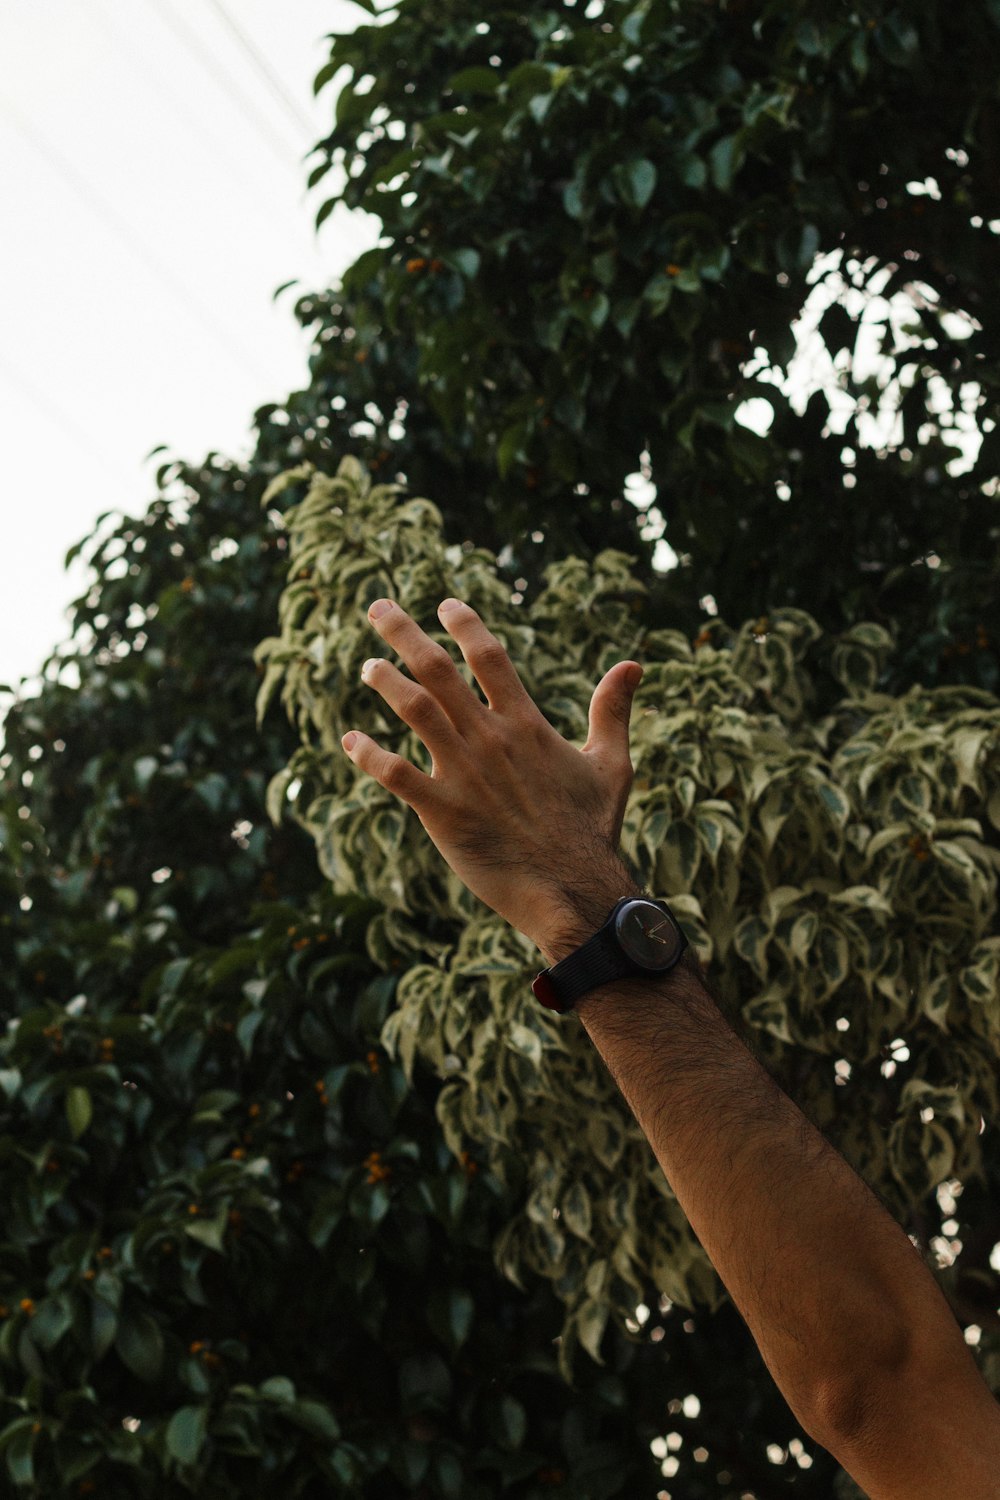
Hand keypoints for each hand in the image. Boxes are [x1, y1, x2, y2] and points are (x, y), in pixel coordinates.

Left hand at [342, 596, 644, 952]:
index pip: (489, 657)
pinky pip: (394, 774)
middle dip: (404, 633)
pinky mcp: (442, 812)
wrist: (573, 888)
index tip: (445, 605)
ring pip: (414, 710)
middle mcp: (490, 739)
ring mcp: (463, 774)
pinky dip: (368, 754)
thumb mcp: (613, 763)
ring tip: (368, 665)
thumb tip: (633, 664)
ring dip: (386, 682)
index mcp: (526, 724)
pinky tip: (350, 740)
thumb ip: (612, 711)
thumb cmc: (593, 829)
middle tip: (378, 607)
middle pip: (438, 669)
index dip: (464, 625)